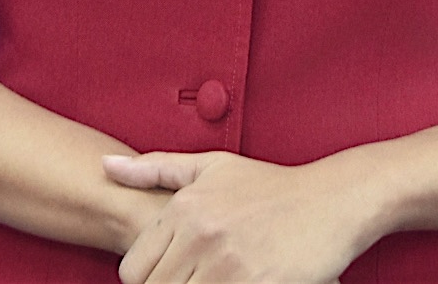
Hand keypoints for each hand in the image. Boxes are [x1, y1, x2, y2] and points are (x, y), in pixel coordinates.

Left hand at [102, 149, 381, 282]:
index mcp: (184, 209)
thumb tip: (105, 165)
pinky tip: (240, 283)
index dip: (148, 282)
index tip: (173, 276)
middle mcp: (200, 235)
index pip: (132, 271)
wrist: (333, 200)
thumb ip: (156, 169)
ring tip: (219, 278)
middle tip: (198, 278)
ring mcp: (227, 265)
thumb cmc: (271, 187)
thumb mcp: (212, 167)